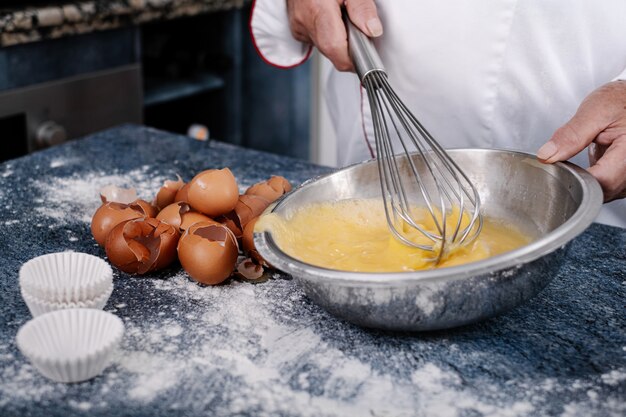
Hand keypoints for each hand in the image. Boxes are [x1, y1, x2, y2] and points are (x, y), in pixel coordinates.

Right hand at [286, 0, 382, 71]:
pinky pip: (317, 41)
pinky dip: (328, 35)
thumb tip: (373, 31)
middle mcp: (304, 22)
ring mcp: (299, 28)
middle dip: (348, 48)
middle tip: (357, 30)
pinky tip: (331, 21)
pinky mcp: (297, 31)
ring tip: (342, 20)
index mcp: (318, 10)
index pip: (335, 49)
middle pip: (331, 52)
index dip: (352, 60)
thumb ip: (362, 7)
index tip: (366, 59)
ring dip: (338, 41)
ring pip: (325, 48)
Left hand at [537, 80, 625, 201]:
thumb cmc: (619, 102)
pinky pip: (607, 189)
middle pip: (602, 191)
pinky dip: (593, 182)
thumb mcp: (595, 111)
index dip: (575, 180)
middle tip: (562, 164)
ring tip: (577, 164)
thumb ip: (571, 134)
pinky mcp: (625, 179)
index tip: (556, 171)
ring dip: (585, 183)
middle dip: (577, 182)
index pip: (601, 181)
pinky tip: (586, 169)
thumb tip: (547, 155)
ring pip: (604, 194)